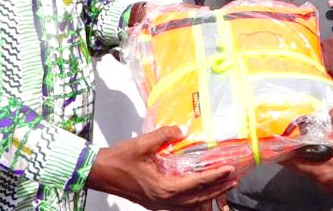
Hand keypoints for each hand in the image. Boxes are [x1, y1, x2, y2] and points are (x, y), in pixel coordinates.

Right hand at [88, 126, 236, 209]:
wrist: (99, 173)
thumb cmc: (118, 160)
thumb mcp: (142, 144)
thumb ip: (164, 136)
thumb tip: (183, 130)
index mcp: (162, 188)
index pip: (195, 184)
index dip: (214, 177)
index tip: (229, 170)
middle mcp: (163, 201)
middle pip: (197, 199)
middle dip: (217, 190)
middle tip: (233, 179)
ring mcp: (159, 204)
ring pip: (190, 205)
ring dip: (207, 196)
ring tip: (222, 186)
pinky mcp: (154, 203)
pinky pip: (180, 206)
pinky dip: (194, 200)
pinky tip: (200, 193)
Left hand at [281, 109, 332, 196]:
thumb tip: (327, 110)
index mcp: (324, 173)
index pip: (293, 163)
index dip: (281, 150)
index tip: (271, 137)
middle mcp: (323, 182)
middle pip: (299, 165)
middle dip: (292, 148)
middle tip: (285, 129)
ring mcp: (329, 184)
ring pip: (308, 167)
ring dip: (304, 152)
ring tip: (297, 133)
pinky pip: (318, 168)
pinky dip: (314, 157)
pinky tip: (314, 142)